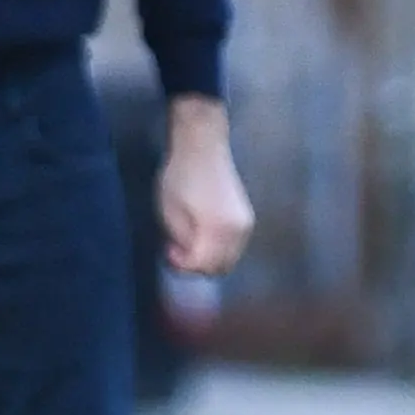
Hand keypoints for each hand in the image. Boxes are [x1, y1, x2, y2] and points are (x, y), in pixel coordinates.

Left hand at [158, 96, 254, 276]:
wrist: (202, 147)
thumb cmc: (180, 176)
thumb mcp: (171, 212)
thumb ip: (182, 241)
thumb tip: (188, 257)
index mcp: (218, 229)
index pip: (202, 265)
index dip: (182, 264)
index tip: (167, 250)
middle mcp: (239, 231)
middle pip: (220, 267)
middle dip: (196, 265)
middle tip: (176, 250)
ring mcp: (246, 225)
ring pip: (229, 259)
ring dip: (208, 258)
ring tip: (188, 241)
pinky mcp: (247, 219)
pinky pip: (234, 247)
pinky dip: (218, 249)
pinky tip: (202, 234)